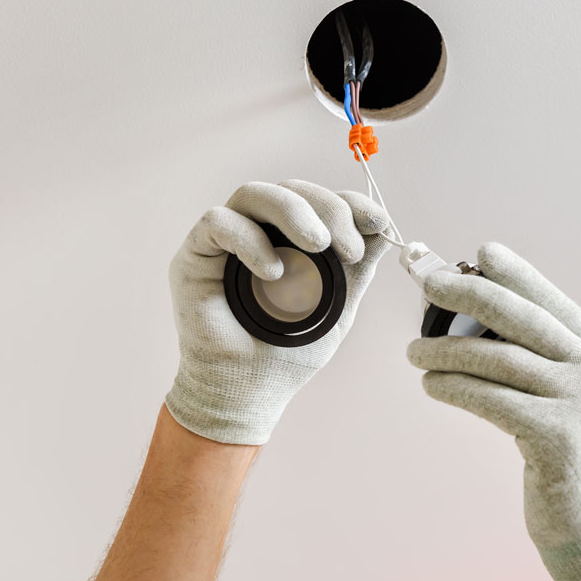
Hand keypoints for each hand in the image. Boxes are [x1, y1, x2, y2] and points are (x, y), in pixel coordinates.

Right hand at [166, 180, 388, 444]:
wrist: (250, 391)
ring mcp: (226, 239)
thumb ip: (358, 268)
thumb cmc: (290, 350)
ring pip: (255, 194)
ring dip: (293, 212)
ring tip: (318, 245)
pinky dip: (250, 240)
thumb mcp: (338, 305)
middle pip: (291, 189)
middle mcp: (259, 230)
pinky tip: (274, 272)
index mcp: (292, 237)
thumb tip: (385, 230)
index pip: (319, 200)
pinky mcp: (196, 254)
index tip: (377, 223)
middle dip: (328, 209)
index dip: (349, 203)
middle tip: (349, 249)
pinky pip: (218, 223)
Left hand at [407, 243, 580, 580]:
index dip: (519, 275)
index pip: (558, 306)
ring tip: (413, 350)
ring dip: (447, 348)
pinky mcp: (559, 438)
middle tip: (429, 280)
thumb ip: (554, 374)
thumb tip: (488, 334)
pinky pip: (490, 399)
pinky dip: (453, 386)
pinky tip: (430, 383)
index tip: (483, 251)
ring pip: (499, 358)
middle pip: (524, 318)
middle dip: (471, 292)